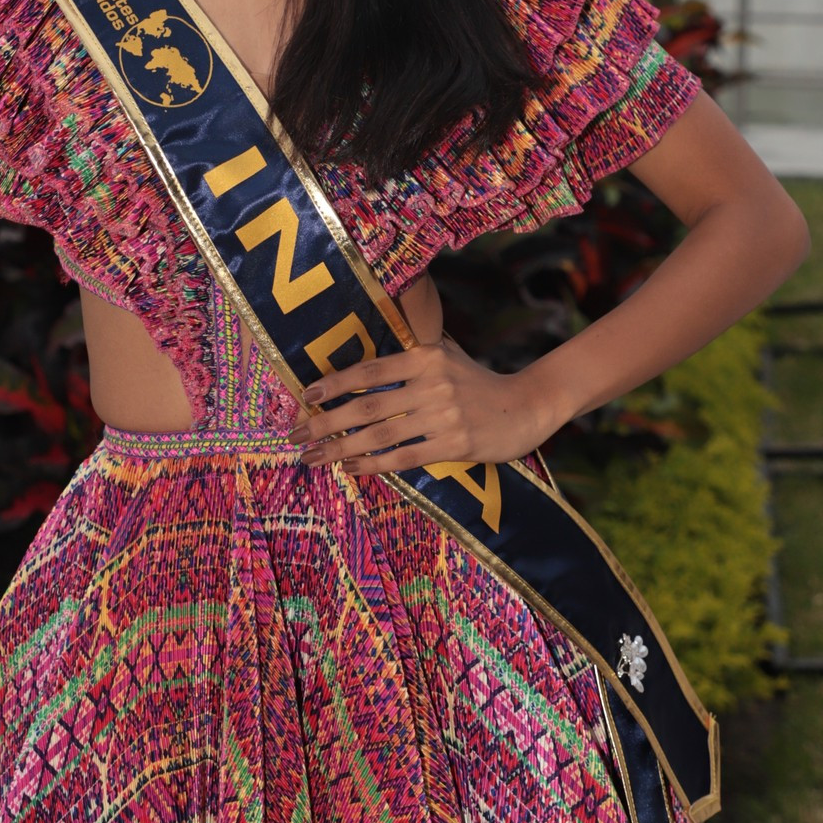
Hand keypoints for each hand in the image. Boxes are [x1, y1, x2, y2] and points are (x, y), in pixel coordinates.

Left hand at [288, 336, 562, 474]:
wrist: (527, 406)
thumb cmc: (476, 381)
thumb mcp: (445, 354)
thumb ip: (408, 356)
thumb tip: (360, 364)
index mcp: (425, 356)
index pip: (369, 371)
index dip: (334, 384)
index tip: (304, 398)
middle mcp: (432, 383)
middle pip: (366, 406)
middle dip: (325, 423)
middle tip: (295, 436)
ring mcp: (444, 416)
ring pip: (380, 435)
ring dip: (341, 448)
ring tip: (313, 457)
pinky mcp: (455, 445)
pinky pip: (405, 457)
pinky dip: (374, 464)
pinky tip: (351, 467)